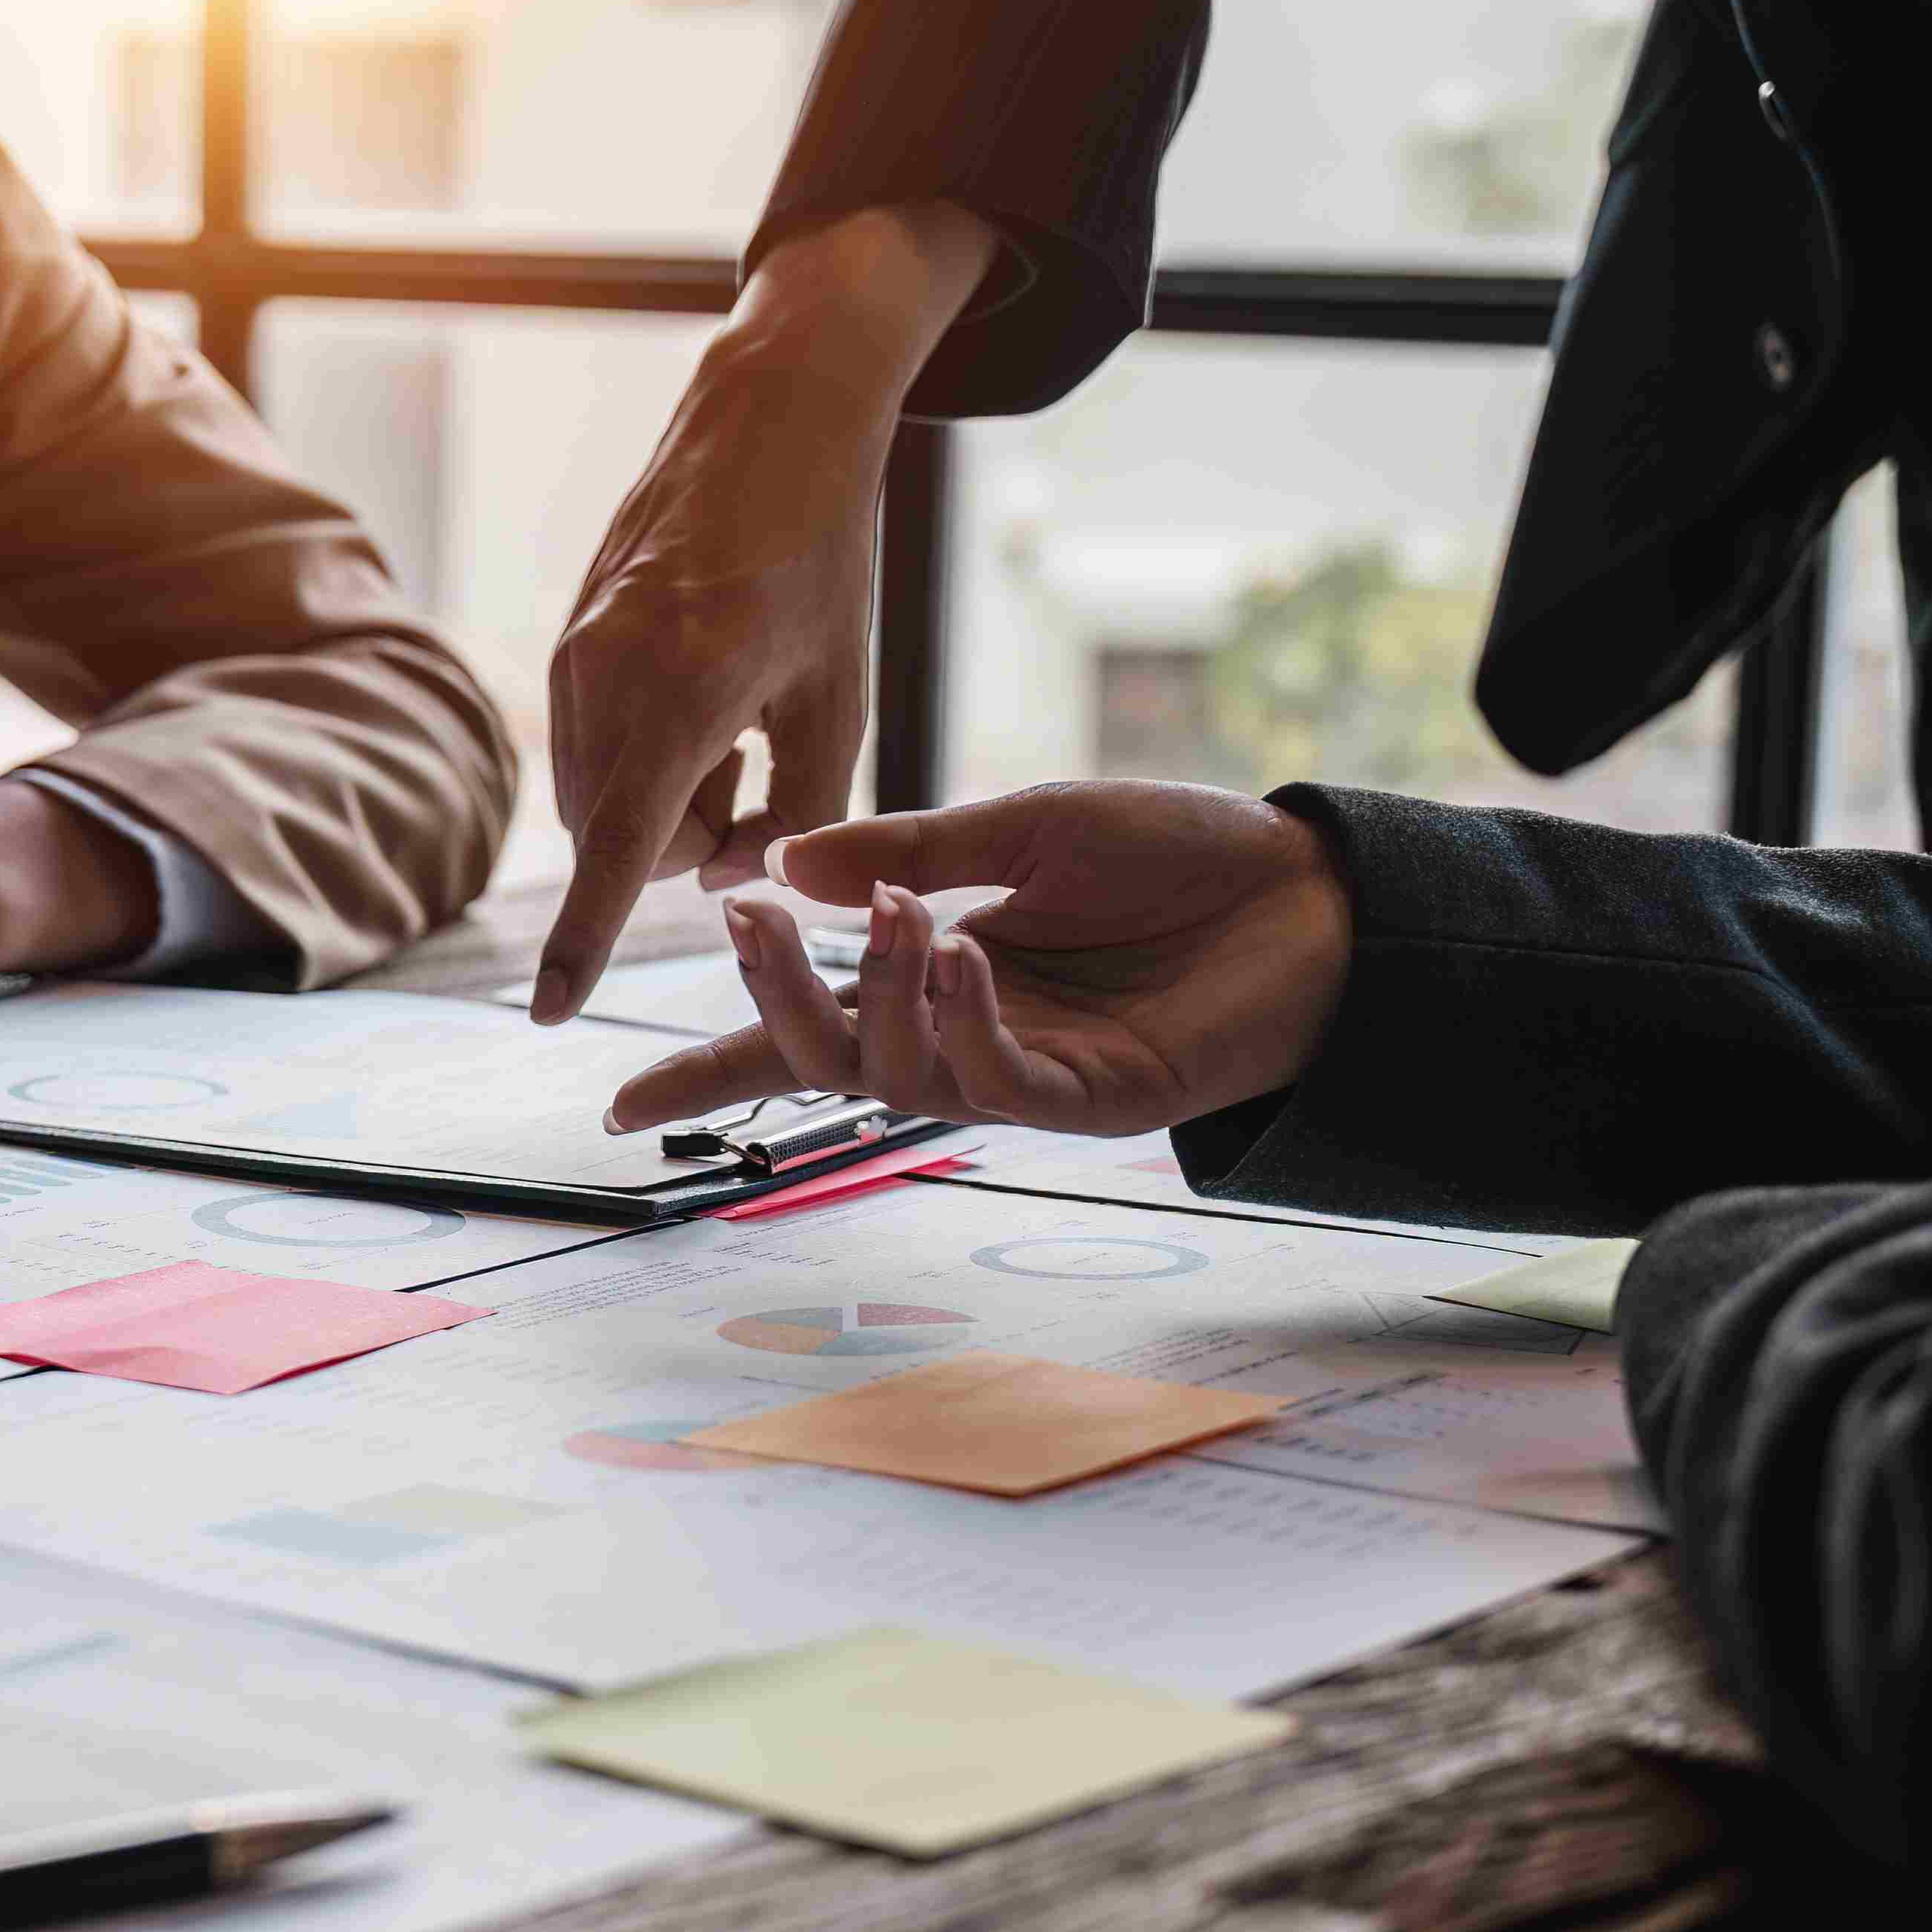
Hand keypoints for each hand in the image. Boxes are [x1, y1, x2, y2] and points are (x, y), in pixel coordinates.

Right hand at [535, 202, 998, 1023]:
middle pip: (617, 834)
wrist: (773, 417)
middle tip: (764, 774)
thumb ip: (799, 812)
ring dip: (665, 795)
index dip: (582, 944)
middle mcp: (606, 676)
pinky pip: (591, 740)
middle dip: (684, 840)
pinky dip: (646, 750)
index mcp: (685, 694)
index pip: (616, 854)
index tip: (548, 1015)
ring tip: (740, 720)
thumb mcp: (842, 697)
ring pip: (599, 792)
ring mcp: (576, 652)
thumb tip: (730, 878)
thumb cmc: (825, 556)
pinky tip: (706, 687)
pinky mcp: (569, 633)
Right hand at [604, 779, 1355, 1138]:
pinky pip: (989, 1079)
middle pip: (821, 1060)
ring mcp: (1023, 1078)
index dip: (708, 1069)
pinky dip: (959, 1016)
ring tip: (903, 910)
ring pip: (892, 1075)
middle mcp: (964, 1041)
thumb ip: (912, 851)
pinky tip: (964, 952)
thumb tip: (784, 864)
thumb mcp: (1030, 827)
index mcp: (937, 979)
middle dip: (769, 999)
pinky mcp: (1088, 1102)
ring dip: (874, 990)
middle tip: (748, 918)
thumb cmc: (1184, 859)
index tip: (617, 1105)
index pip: (800, 1035)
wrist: (1314, 894)